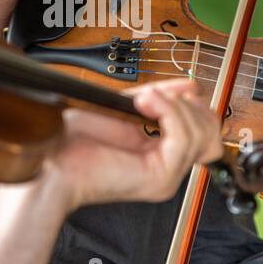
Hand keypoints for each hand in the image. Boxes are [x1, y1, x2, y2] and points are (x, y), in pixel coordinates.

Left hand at [48, 77, 222, 211]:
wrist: (51, 158)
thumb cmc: (75, 140)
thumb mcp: (125, 107)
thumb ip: (159, 99)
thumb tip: (190, 86)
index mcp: (162, 156)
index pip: (206, 132)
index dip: (193, 105)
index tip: (172, 91)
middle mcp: (169, 169)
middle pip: (211, 132)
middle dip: (187, 104)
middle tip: (153, 97)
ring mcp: (167, 176)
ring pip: (200, 132)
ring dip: (174, 105)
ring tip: (144, 99)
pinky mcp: (160, 177)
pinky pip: (182, 137)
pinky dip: (167, 111)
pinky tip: (144, 104)